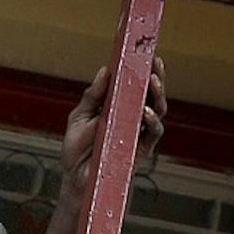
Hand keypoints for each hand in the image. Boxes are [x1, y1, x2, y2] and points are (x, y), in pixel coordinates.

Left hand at [61, 56, 166, 199]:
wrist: (75, 179)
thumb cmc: (77, 149)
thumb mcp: (79, 117)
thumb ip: (92, 96)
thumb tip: (105, 71)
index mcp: (120, 107)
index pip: (137, 85)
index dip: (145, 70)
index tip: (147, 54)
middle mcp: (134, 118)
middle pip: (152, 95)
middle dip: (157, 77)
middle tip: (155, 63)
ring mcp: (140, 134)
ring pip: (158, 111)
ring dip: (158, 95)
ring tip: (152, 81)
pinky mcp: (142, 150)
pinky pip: (153, 134)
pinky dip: (151, 121)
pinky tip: (145, 111)